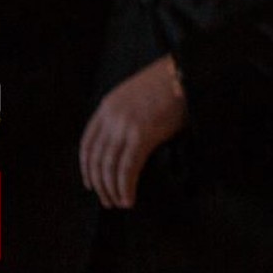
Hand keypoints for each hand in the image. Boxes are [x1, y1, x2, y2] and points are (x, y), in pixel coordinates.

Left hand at [79, 55, 185, 209]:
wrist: (186, 70)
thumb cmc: (169, 83)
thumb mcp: (137, 95)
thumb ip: (126, 117)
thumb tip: (126, 146)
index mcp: (108, 105)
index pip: (87, 144)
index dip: (86, 167)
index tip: (90, 183)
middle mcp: (112, 116)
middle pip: (97, 158)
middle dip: (100, 184)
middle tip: (107, 200)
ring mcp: (125, 125)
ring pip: (110, 167)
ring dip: (112, 189)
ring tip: (119, 202)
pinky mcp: (142, 134)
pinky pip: (128, 168)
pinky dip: (126, 187)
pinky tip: (129, 197)